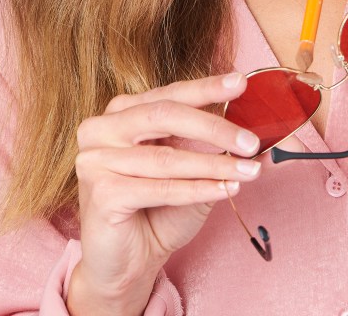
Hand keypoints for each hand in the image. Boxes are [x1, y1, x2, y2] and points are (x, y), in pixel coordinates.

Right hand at [68, 72, 301, 313]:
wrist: (128, 264)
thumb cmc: (158, 210)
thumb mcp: (188, 168)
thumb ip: (205, 144)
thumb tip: (246, 126)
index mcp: (123, 112)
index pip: (170, 94)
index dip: (207, 88)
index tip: (240, 83)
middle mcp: (103, 128)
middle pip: (165, 115)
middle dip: (214, 127)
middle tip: (251, 141)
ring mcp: (96, 160)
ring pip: (167, 157)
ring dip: (215, 165)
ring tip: (249, 170)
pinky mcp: (101, 193)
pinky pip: (160, 188)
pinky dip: (197, 189)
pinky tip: (226, 190)